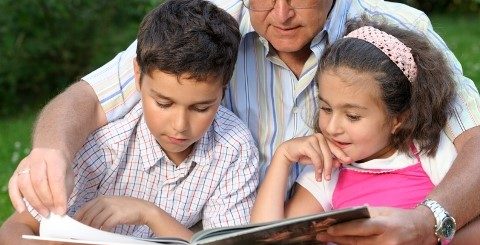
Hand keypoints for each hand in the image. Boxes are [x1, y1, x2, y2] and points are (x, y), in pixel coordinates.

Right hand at [8, 148, 73, 216]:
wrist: (51, 152)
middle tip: (52, 213)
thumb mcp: (69, 176)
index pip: (55, 179)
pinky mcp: (16, 171)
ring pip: (24, 184)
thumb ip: (64, 191)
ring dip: (34, 202)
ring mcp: (24, 164)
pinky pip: (12, 186)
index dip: (58, 197)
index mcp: (54, 157)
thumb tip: (59, 211)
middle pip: (38, 182)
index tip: (62, 211)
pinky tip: (22, 210)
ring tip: (44, 213)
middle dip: (46, 201)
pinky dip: (16, 200)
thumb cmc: (62, 168)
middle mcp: (37, 158)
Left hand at [74, 196, 154, 230]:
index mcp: (101, 198)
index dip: (78, 219)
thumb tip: (86, 219)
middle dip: (83, 226)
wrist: (143, 208)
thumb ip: (99, 209)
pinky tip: (103, 233)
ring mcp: (111, 208)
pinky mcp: (117, 215)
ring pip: (95, 222)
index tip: (75, 227)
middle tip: (81, 234)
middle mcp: (104, 201)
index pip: (83, 209)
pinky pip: (105, 226)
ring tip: (91, 235)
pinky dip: (102, 231)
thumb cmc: (127, 208)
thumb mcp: (111, 204)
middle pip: (88, 216)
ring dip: (92, 230)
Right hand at [278, 133, 350, 180]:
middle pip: (329, 154)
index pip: (335, 148)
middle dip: (330, 167)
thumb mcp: (317, 158)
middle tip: (328, 178)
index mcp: (323, 138)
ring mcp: (313, 139)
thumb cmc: (303, 154)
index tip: (348, 161)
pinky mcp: (307, 143)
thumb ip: (327, 160)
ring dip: (322, 170)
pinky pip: (316, 157)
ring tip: (320, 177)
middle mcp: (319, 136)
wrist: (288, 151)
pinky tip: (317, 173)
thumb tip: (339, 164)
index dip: (342, 155)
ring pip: (323, 157)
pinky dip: (318, 167)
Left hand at [316, 207, 437, 244]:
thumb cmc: (400, 218)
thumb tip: (345, 215)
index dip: (343, 230)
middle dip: (338, 239)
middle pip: (357, 242)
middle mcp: (387, 241)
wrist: (423, 229)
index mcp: (385, 226)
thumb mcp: (383, 211)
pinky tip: (344, 244)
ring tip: (329, 240)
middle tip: (321, 236)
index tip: (328, 229)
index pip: (360, 228)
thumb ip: (365, 213)